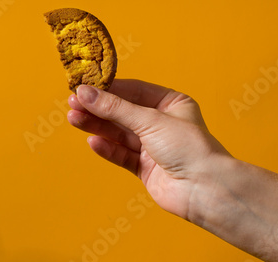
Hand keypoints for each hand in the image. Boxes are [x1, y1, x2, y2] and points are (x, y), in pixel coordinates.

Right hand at [67, 79, 231, 218]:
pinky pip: (122, 154)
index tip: (84, 87)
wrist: (205, 189)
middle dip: (98, 108)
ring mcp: (153, 147)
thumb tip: (85, 92)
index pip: (133, 91)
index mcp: (171, 104)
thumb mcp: (150, 120)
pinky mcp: (146, 168)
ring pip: (119, 133)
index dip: (108, 89)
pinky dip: (107, 148)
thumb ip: (115, 108)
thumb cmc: (189, 148)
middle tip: (72, 103)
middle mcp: (161, 123)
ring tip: (74, 118)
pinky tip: (93, 141)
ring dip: (97, 127)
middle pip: (123, 113)